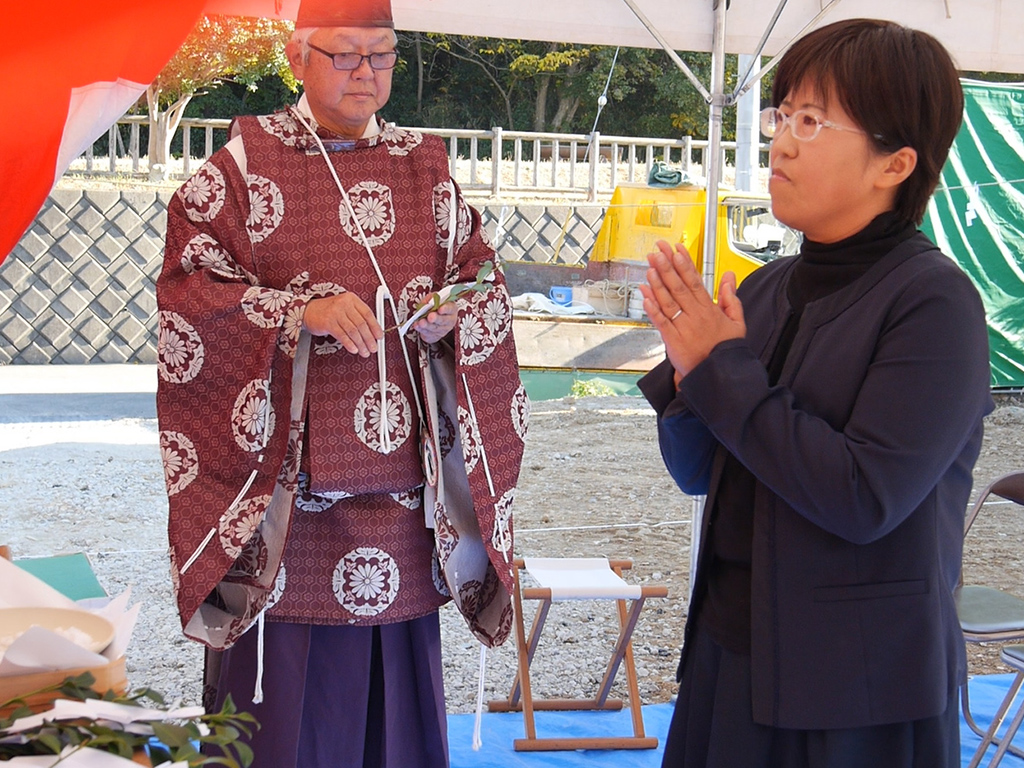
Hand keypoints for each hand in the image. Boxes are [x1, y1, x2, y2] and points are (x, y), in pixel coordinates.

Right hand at [303, 294, 381, 356]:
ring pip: (353, 331)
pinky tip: (354, 349)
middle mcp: (344, 304)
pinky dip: (349, 344)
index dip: (376, 327)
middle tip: (373, 347)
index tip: (379, 336)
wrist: (307, 310)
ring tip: (364, 351)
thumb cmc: (327, 310)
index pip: (368, 314)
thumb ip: (357, 316)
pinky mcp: (328, 322)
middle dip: (369, 339)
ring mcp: (336, 312)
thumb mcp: (344, 308)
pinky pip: (342, 335)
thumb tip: (372, 332)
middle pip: (362, 324)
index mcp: (351, 299)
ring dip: (361, 344)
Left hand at [412, 298, 457, 343]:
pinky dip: (421, 329)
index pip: (450, 308)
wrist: (433, 318)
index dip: (445, 309)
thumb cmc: (435, 307)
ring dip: (427, 325)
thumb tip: (426, 303)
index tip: (440, 309)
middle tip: (430, 317)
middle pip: (443, 320)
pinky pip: (428, 333)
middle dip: (436, 318)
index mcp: (451, 309)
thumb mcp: (433, 299)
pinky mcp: (435, 336)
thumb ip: (430, 299)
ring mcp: (443, 329)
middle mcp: (449, 320)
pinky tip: (417, 326)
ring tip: (421, 322)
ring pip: (435, 328)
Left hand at [638, 240, 745, 379]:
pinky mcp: (673, 341)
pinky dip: (652, 308)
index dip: (685, 264)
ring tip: (650, 267)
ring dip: (658, 283)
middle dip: (667, 267)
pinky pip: (661, 321)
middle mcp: (696, 316)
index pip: (695, 281)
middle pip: (679, 287)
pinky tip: (645, 295)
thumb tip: (729, 276)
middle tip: (658, 251)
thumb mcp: (736, 322)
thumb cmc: (724, 349)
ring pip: (669, 301)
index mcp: (710, 309)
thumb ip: (732, 297)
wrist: (719, 375)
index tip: (677, 250)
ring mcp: (684, 327)